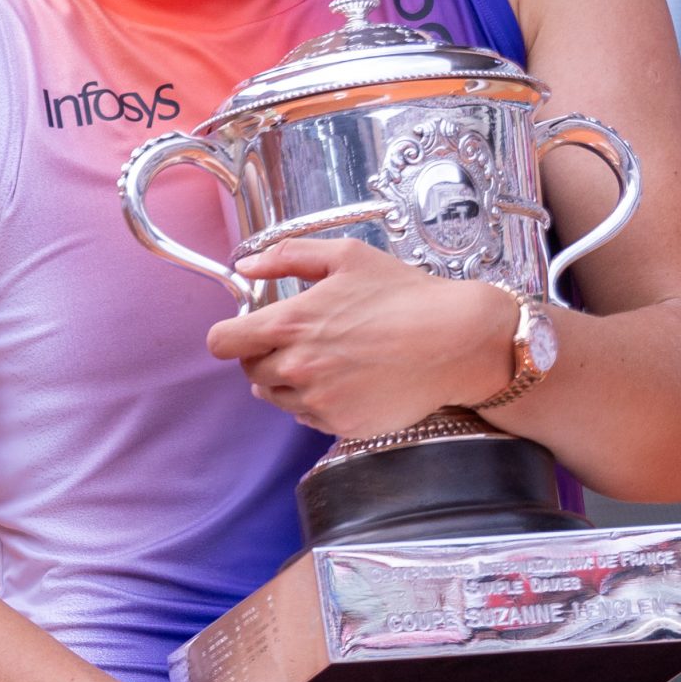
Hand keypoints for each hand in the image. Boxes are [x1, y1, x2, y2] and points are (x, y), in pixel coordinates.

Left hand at [206, 238, 512, 436]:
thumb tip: (245, 266)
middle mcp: (298, 368)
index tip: (249, 328)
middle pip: (249, 372)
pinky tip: (345, 379)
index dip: (232, 334)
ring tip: (326, 359)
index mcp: (290, 324)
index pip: (223, 342)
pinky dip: (316, 401)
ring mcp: (319, 401)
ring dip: (286, 381)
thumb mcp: (346, 256)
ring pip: (275, 398)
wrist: (457, 341)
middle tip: (301, 339)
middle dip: (264, 355)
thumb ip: (287, 256)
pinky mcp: (341, 425)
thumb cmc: (404, 294)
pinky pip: (307, 416)